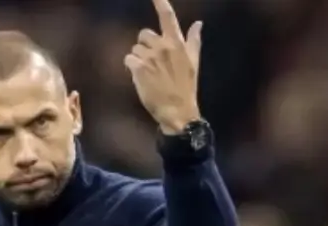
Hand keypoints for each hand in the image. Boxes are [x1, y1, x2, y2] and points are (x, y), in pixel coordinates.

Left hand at [125, 0, 202, 134]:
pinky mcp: (139, 69)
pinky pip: (128, 59)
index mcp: (177, 44)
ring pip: (135, 49)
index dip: (160, 2)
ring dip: (138, 59)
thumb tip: (198, 23)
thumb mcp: (193, 63)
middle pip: (144, 34)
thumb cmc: (186, 87)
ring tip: (149, 74)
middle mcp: (163, 47)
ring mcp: (150, 58)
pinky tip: (141, 77)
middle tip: (153, 63)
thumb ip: (193, 41)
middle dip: (145, 46)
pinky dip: (131, 67)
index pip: (167, 17)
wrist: (178, 112)